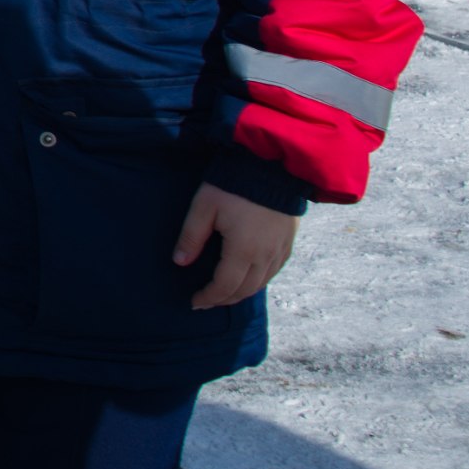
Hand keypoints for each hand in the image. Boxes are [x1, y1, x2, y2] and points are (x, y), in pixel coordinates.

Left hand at [174, 183, 297, 307]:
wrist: (271, 166)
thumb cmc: (233, 185)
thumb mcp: (204, 207)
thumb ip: (192, 236)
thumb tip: (180, 262)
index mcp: (243, 250)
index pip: (224, 286)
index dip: (209, 297)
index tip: (194, 302)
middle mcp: (265, 256)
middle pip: (245, 289)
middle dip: (224, 299)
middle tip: (206, 302)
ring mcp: (280, 249)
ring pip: (261, 283)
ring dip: (242, 292)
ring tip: (224, 294)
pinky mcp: (288, 241)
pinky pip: (274, 270)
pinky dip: (259, 280)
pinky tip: (248, 278)